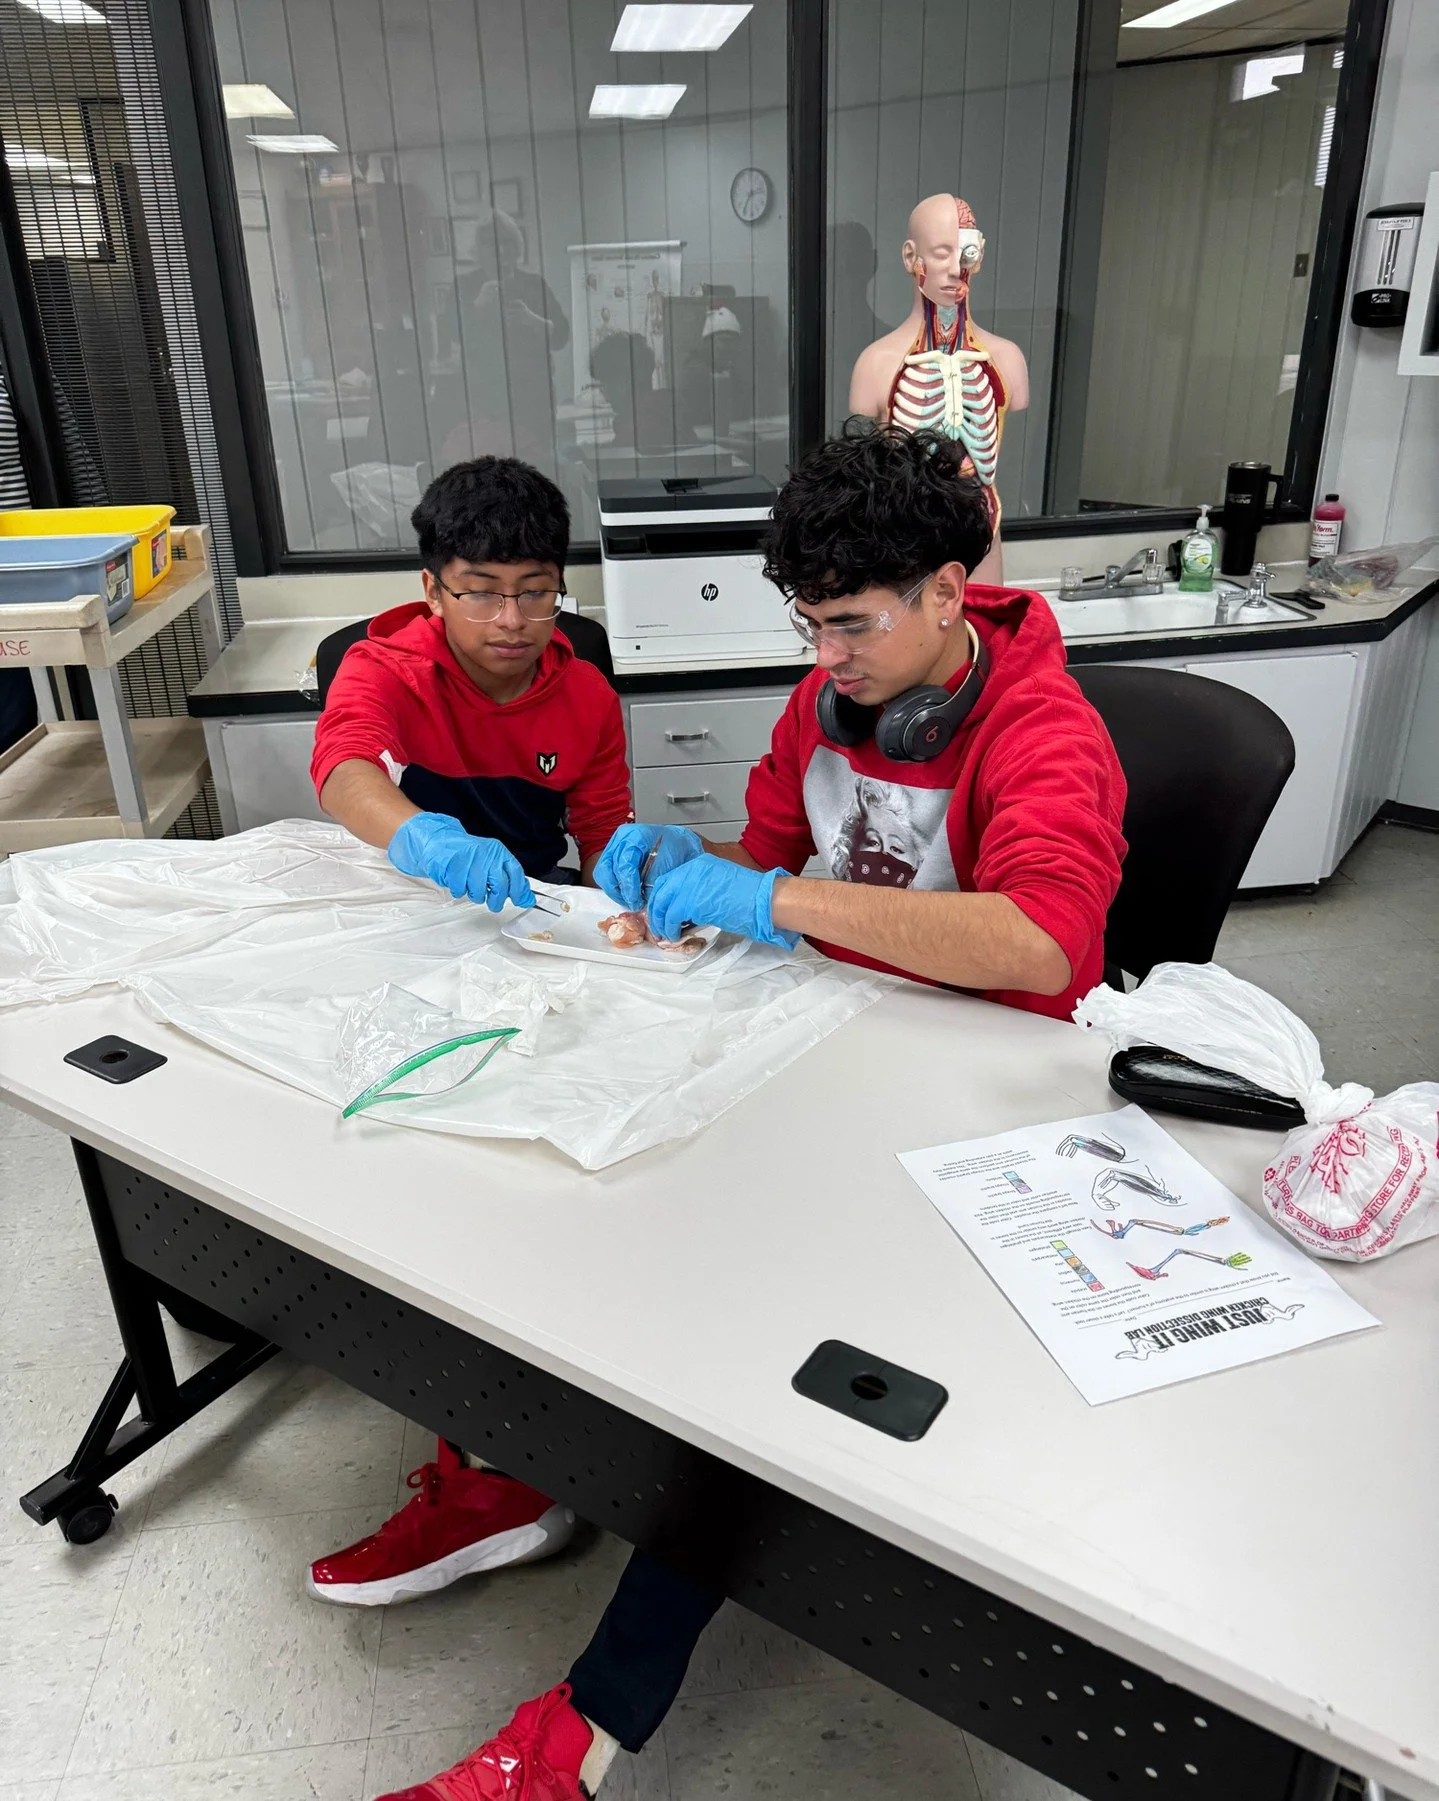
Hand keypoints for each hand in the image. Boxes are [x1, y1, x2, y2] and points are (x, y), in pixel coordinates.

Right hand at [388, 813, 534, 912]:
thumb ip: (510, 879)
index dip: (519, 890)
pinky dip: (458, 890)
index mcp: (497, 851)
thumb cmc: (467, 855)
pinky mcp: (451, 864)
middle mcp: (485, 853)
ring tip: (470, 885)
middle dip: (497, 900)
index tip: (520, 901)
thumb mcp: (492, 862)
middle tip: (493, 903)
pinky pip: (459, 889)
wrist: (440, 840)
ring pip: (478, 890)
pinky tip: (457, 881)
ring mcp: (468, 858)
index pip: (516, 872)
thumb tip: (526, 899)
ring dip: (474, 894)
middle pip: (500, 885)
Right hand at [595, 823, 702, 909]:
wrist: (678, 844)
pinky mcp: (613, 854)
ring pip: (603, 873)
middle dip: (618, 891)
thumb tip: (637, 900)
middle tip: (631, 903)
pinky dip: (615, 885)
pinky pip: (606, 873)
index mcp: (635, 836)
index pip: (624, 866)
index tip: (636, 901)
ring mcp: (614, 845)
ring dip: (615, 889)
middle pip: (606, 870)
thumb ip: (649, 884)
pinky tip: (628, 891)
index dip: (628, 887)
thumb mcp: (665, 868)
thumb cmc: (675, 851)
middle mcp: (621, 838)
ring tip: (630, 899)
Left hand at [646, 854, 798, 949]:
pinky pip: (671, 916)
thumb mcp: (719, 886)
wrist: (764, 901)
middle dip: (656, 910)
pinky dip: (669, 928)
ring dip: (661, 921)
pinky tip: (675, 935)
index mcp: (699, 864)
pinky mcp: (692, 900)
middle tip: (658, 925)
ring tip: (665, 934)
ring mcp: (690, 883)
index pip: (669, 879)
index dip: (662, 898)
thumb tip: (684, 909)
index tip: (661, 912)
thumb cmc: (751, 898)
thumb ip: (700, 892)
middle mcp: (691, 870)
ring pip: (662, 903)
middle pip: (661, 889)